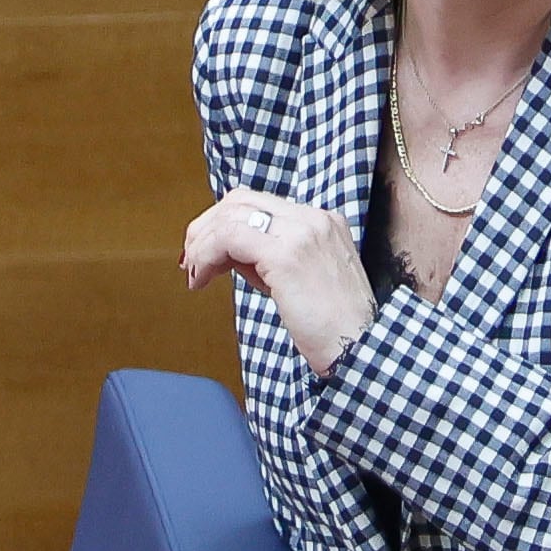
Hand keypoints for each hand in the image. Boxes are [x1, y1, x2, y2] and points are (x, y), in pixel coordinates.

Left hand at [181, 188, 377, 374]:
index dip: (222, 222)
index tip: (204, 250)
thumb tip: (224, 253)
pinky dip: (206, 255)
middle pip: (239, 200)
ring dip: (202, 244)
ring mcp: (301, 231)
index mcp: (321, 221)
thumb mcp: (298, 280)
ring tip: (194, 273)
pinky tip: (200, 279)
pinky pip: (228, 238)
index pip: (258, 202)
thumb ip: (266, 258)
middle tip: (190, 259)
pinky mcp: (285, 253)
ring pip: (230, 216)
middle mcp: (313, 218)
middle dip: (205, 228)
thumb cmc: (333, 327)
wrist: (360, 349)